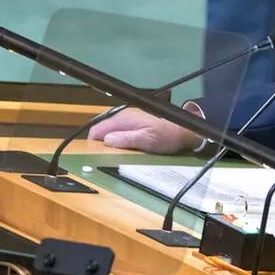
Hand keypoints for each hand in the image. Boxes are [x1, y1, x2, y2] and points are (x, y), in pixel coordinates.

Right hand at [86, 108, 202, 153]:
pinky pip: (118, 134)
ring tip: (117, 155)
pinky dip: (118, 142)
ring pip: (109, 133)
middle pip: (101, 131)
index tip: (96, 155)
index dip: (92, 143)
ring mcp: (127, 120)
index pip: (96, 129)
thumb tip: (107, 140)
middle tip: (107, 157)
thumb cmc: (166, 136)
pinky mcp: (132, 125)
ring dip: (110, 144)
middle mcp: (123, 117)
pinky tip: (124, 150)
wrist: (182, 132)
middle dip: (100, 144)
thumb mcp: (146, 140)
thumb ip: (126, 139)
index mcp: (123, 119)